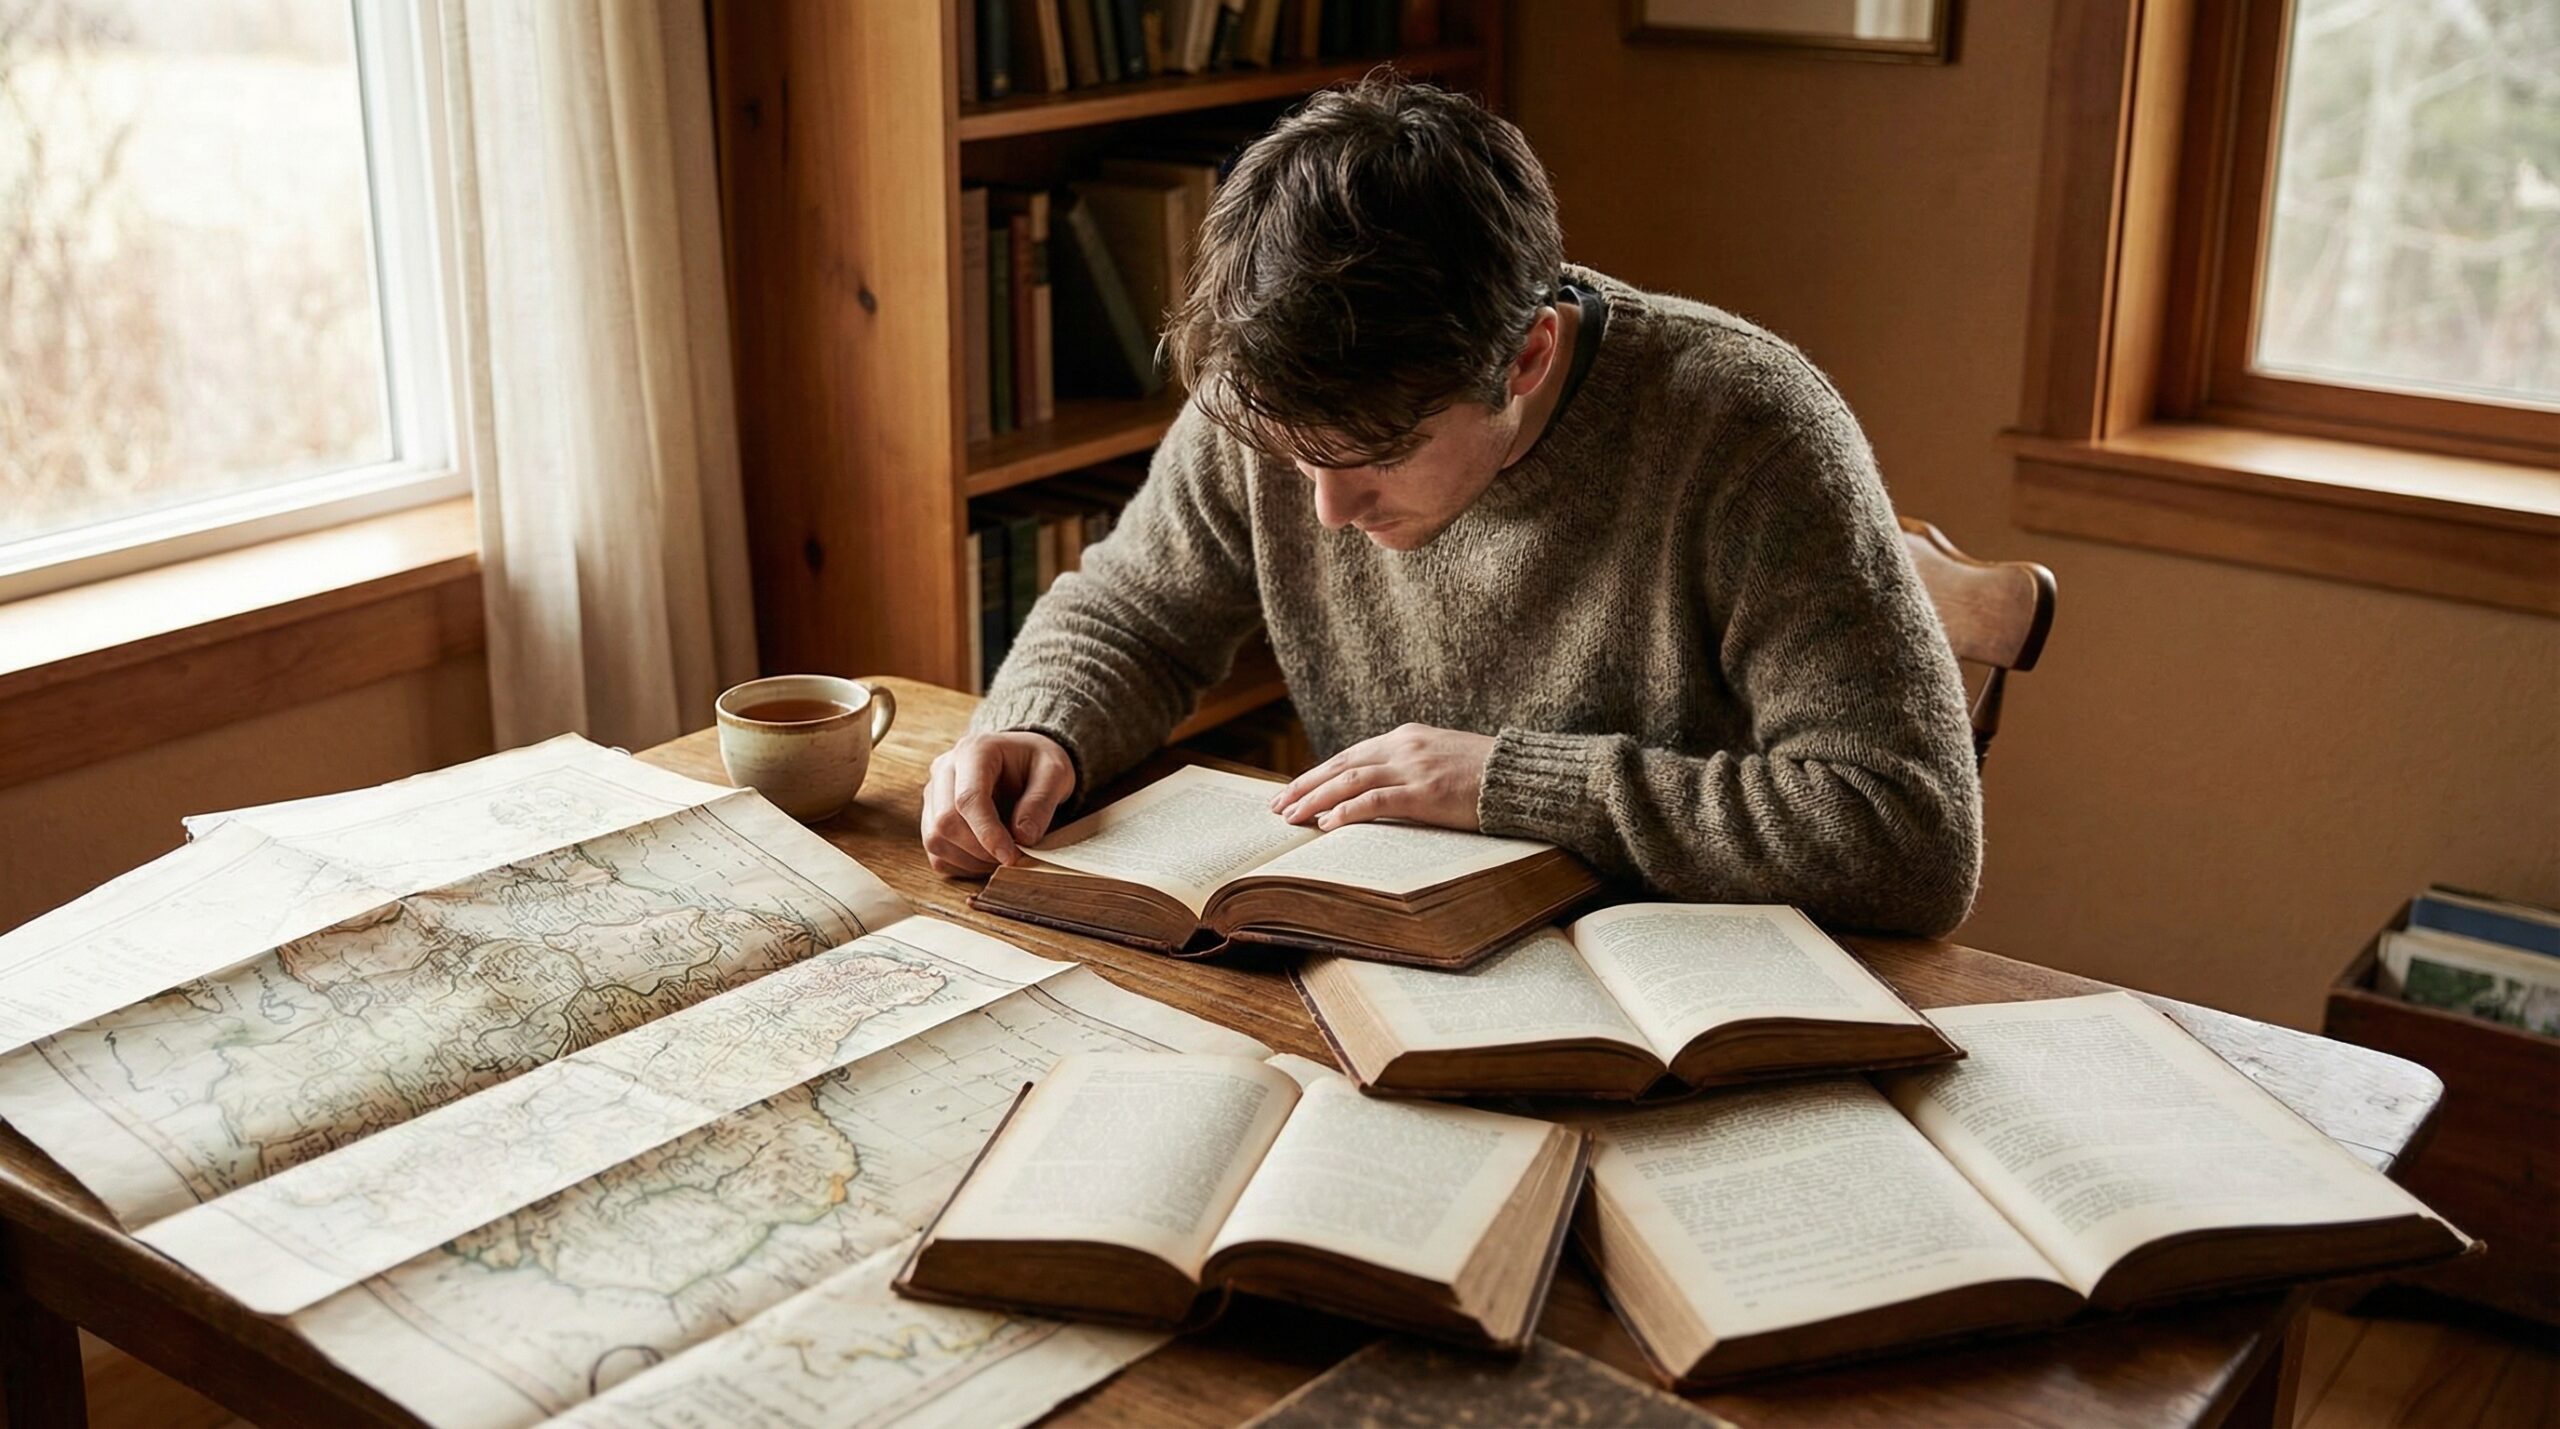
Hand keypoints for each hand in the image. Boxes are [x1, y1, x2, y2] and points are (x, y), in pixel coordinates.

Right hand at [923, 731, 1076, 876]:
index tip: (1010, 857)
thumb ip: (1041, 801)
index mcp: (975, 751)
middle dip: (980, 850)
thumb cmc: (1038, 763)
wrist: (1023, 760)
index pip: (968, 798)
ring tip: (1003, 856)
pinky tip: (986, 857)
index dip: (988, 833)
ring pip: (935, 840)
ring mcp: (933, 794)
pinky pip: (936, 853)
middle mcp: (945, 769)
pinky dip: (961, 865)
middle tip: (1012, 857)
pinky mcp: (930, 816)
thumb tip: (1023, 837)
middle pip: (945, 821)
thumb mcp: (1055, 773)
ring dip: (970, 860)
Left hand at [1269, 723, 1494, 831]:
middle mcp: (1404, 746)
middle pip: (1340, 764)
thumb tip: (1378, 792)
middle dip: (1304, 785)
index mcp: (1406, 737)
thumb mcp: (1442, 760)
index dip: (1317, 774)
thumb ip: (1410, 768)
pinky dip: (1346, 811)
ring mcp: (1414, 768)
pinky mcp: (1425, 792)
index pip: (1350, 756)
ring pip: (1349, 780)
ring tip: (1290, 817)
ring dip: (1314, 799)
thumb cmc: (1487, 775)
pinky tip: (1325, 823)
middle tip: (1276, 806)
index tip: (1292, 791)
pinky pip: (1375, 800)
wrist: (1523, 776)